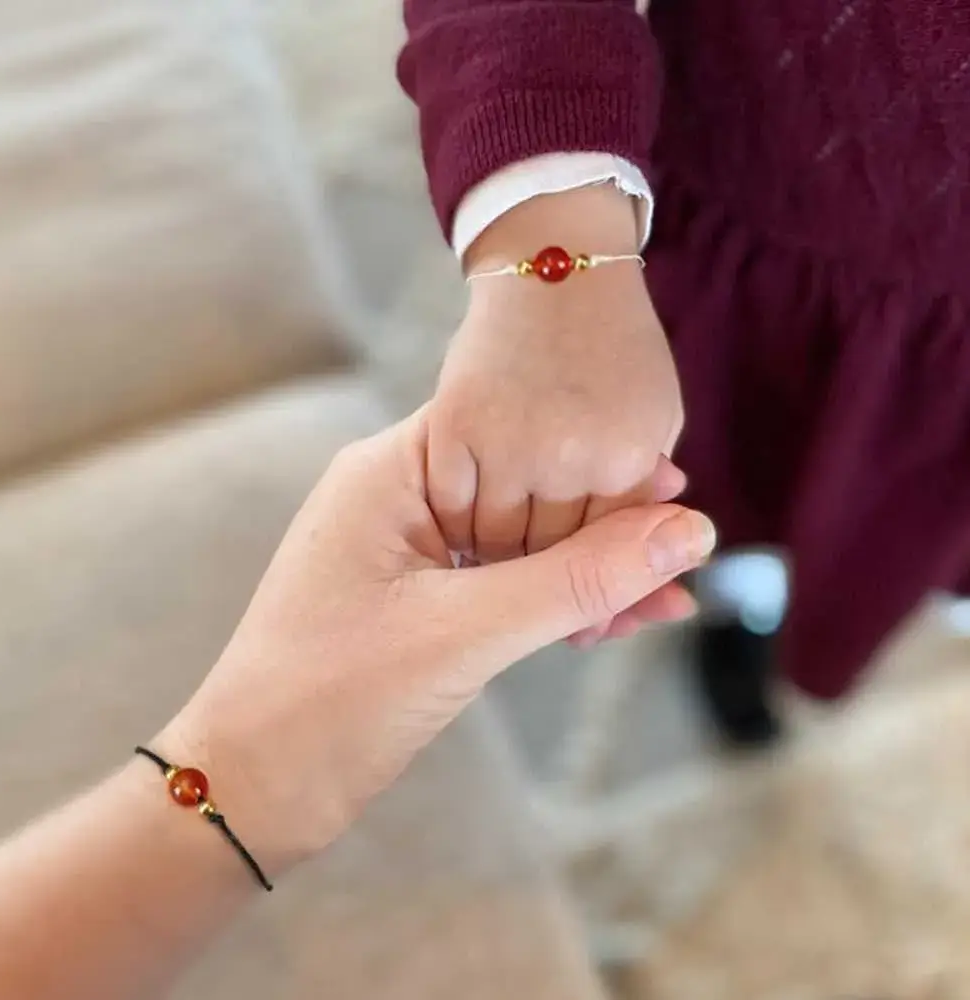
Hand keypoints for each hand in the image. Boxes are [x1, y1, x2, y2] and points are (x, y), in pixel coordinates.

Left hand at [159, 409, 714, 871]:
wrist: (252, 793)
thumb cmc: (331, 703)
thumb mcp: (467, 634)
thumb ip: (577, 579)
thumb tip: (688, 531)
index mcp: (389, 472)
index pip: (511, 432)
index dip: (595, 458)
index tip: (676, 485)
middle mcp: (397, 496)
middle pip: (525, 488)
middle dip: (605, 527)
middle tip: (687, 554)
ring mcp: (407, 552)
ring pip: (520, 543)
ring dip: (587, 573)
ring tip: (669, 600)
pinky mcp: (417, 602)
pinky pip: (501, 585)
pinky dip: (553, 603)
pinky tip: (612, 621)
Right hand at [429, 186, 683, 641]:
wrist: (559, 266)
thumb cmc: (615, 346)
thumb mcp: (655, 421)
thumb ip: (641, 493)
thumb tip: (651, 560)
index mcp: (629, 460)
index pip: (606, 555)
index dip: (596, 598)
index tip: (583, 626)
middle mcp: (571, 457)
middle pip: (550, 558)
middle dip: (547, 590)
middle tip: (538, 614)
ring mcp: (509, 439)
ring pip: (496, 541)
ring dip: (496, 563)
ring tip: (495, 576)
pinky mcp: (457, 422)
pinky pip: (452, 501)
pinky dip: (456, 523)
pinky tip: (459, 531)